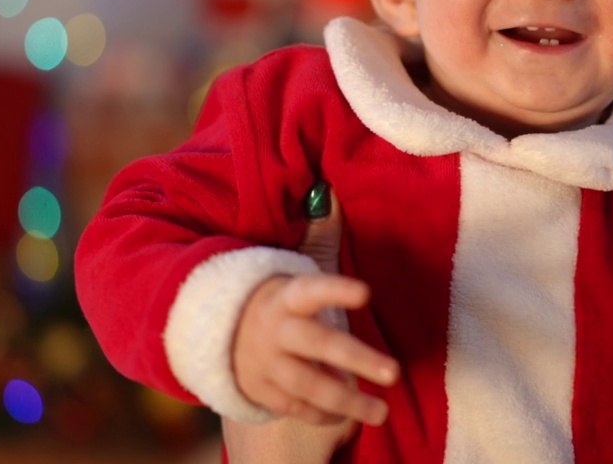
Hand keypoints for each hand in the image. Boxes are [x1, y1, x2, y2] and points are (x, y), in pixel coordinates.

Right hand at [232, 186, 399, 427]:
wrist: (218, 333)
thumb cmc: (275, 298)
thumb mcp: (289, 268)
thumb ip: (317, 237)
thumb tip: (331, 194)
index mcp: (284, 294)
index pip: (310, 289)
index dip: (336, 289)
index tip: (366, 290)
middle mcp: (274, 330)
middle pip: (317, 345)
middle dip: (356, 359)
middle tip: (394, 372)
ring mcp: (266, 364)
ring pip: (309, 385)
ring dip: (348, 400)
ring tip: (382, 411)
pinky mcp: (262, 391)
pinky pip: (296, 407)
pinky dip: (323, 414)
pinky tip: (351, 418)